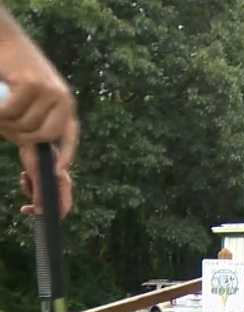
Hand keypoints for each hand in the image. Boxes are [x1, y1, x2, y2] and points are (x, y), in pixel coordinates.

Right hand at [0, 34, 78, 169]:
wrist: (5, 40)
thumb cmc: (14, 74)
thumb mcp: (30, 101)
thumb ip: (33, 124)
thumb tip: (34, 159)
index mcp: (65, 105)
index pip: (69, 134)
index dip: (66, 154)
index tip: (58, 171)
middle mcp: (63, 98)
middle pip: (43, 135)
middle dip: (20, 137)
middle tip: (4, 127)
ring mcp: (50, 91)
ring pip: (24, 125)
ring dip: (6, 123)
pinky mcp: (32, 84)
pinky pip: (11, 112)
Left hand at [19, 148, 71, 216]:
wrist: (30, 139)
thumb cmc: (36, 154)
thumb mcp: (36, 175)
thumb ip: (39, 193)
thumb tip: (39, 210)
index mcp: (64, 183)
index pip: (65, 206)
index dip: (56, 216)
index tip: (40, 218)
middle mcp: (59, 183)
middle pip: (51, 203)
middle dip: (37, 204)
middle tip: (24, 209)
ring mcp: (51, 179)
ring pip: (41, 195)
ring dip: (30, 191)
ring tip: (24, 179)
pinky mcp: (43, 176)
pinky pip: (35, 188)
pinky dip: (28, 185)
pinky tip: (24, 175)